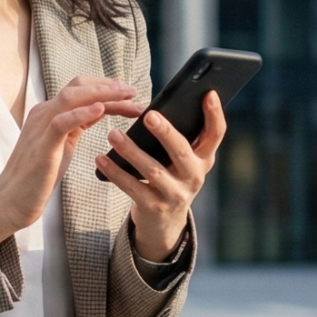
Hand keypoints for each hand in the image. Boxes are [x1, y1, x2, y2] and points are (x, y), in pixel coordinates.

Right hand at [0, 76, 144, 245]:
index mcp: (49, 112)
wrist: (13, 199)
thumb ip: (77, 125)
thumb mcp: (63, 143)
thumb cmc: (39, 174)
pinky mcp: (42, 145)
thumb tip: (99, 111)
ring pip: (71, 98)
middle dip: (108, 87)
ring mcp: (41, 127)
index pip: (79, 89)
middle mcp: (44, 113)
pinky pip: (61, 122)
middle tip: (133, 91)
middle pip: (77, 87)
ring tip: (125, 97)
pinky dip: (82, 113)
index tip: (128, 92)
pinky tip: (100, 110)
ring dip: (101, 95)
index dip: (105, 87)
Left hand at [98, 91, 225, 260]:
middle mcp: (194, 177)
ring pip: (152, 170)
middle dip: (165, 132)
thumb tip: (160, 107)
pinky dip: (115, 172)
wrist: (164, 223)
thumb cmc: (170, 178)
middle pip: (181, 151)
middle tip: (149, 115)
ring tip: (113, 134)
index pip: (216, 134)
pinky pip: (132, 187)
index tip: (207, 93)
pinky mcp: (154, 207)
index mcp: (203, 159)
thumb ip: (179, 139)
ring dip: (131, 150)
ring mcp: (175, 194)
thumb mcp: (183, 162)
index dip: (214, 114)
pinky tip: (101, 158)